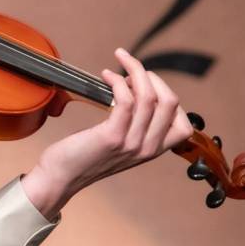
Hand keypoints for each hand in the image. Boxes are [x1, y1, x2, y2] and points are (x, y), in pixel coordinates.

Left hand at [22, 47, 195, 217]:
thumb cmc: (84, 155)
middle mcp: (147, 149)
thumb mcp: (120, 145)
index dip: (167, 97)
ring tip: (117, 68)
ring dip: (134, 72)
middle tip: (129, 71)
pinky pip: (126, 100)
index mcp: (152, 151)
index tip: (145, 85)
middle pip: (169, 102)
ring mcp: (131, 143)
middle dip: (151, 77)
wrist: (60, 177)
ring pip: (149, 97)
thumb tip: (135, 91)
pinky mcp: (112, 137)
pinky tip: (106, 76)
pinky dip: (118, 81)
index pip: (184, 125)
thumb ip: (134, 127)